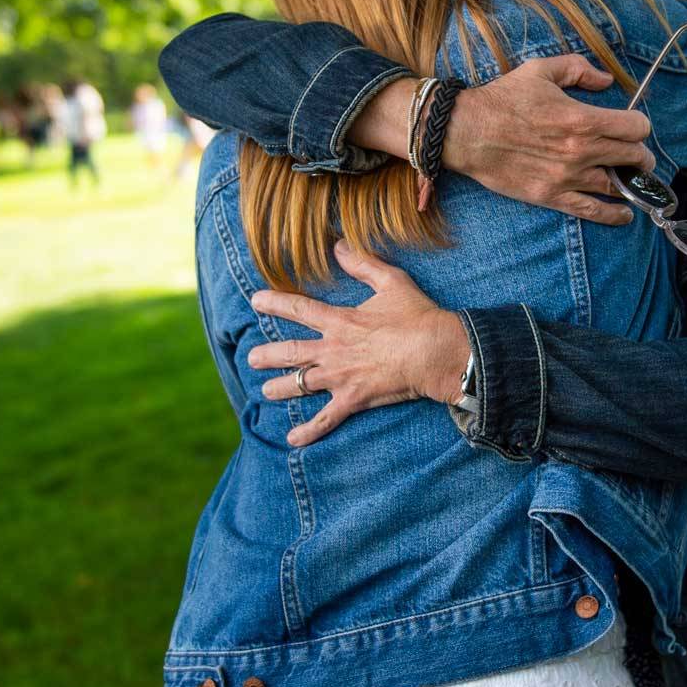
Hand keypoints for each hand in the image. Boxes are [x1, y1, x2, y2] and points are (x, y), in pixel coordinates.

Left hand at [245, 241, 470, 447]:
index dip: (275, 304)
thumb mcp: (391, 281)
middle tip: (252, 358)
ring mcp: (340, 377)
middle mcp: (333, 350)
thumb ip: (362, 263)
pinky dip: (309, 431)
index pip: (299, 310)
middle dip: (267, 355)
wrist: (434, 351)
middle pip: (291, 352)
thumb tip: (338, 246)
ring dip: (279, 388)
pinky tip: (292, 440)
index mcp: (340, 321)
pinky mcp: (353, 399)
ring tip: (264, 392)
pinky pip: (326, 419)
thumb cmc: (417, 316)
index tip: (255, 301)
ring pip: (300, 384)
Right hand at [446, 55, 654, 224]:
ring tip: (633, 180)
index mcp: (583, 119)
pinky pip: (593, 211)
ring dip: (631, 182)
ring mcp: (568, 177)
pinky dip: (614, 215)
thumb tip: (607, 80)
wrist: (468, 131)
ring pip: (618, 185)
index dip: (640, 125)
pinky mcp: (552, 196)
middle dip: (640, 155)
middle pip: (633, 157)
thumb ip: (579, 70)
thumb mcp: (542, 70)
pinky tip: (625, 214)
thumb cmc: (503, 99)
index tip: (635, 125)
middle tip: (638, 155)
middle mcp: (582, 151)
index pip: (635, 127)